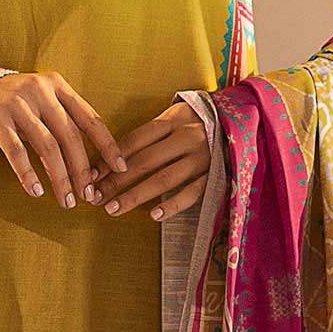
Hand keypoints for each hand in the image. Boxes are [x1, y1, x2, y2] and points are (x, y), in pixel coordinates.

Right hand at [0, 70, 126, 208]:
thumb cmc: (17, 102)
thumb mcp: (44, 100)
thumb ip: (66, 121)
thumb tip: (91, 167)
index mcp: (58, 85)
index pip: (90, 118)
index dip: (107, 145)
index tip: (120, 168)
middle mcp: (40, 90)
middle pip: (69, 136)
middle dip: (81, 170)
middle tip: (88, 195)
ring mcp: (16, 103)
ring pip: (46, 146)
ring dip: (59, 178)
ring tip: (66, 200)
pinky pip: (16, 151)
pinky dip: (28, 174)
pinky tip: (36, 192)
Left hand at [94, 98, 212, 221]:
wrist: (241, 120)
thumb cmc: (198, 120)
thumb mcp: (175, 115)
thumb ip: (149, 134)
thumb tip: (111, 158)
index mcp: (173, 120)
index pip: (134, 140)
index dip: (110, 159)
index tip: (91, 175)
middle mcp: (186, 138)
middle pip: (144, 161)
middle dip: (116, 181)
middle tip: (95, 197)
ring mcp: (201, 158)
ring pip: (164, 178)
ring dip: (136, 195)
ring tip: (113, 209)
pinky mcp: (216, 175)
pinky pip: (192, 193)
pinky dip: (173, 205)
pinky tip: (154, 216)